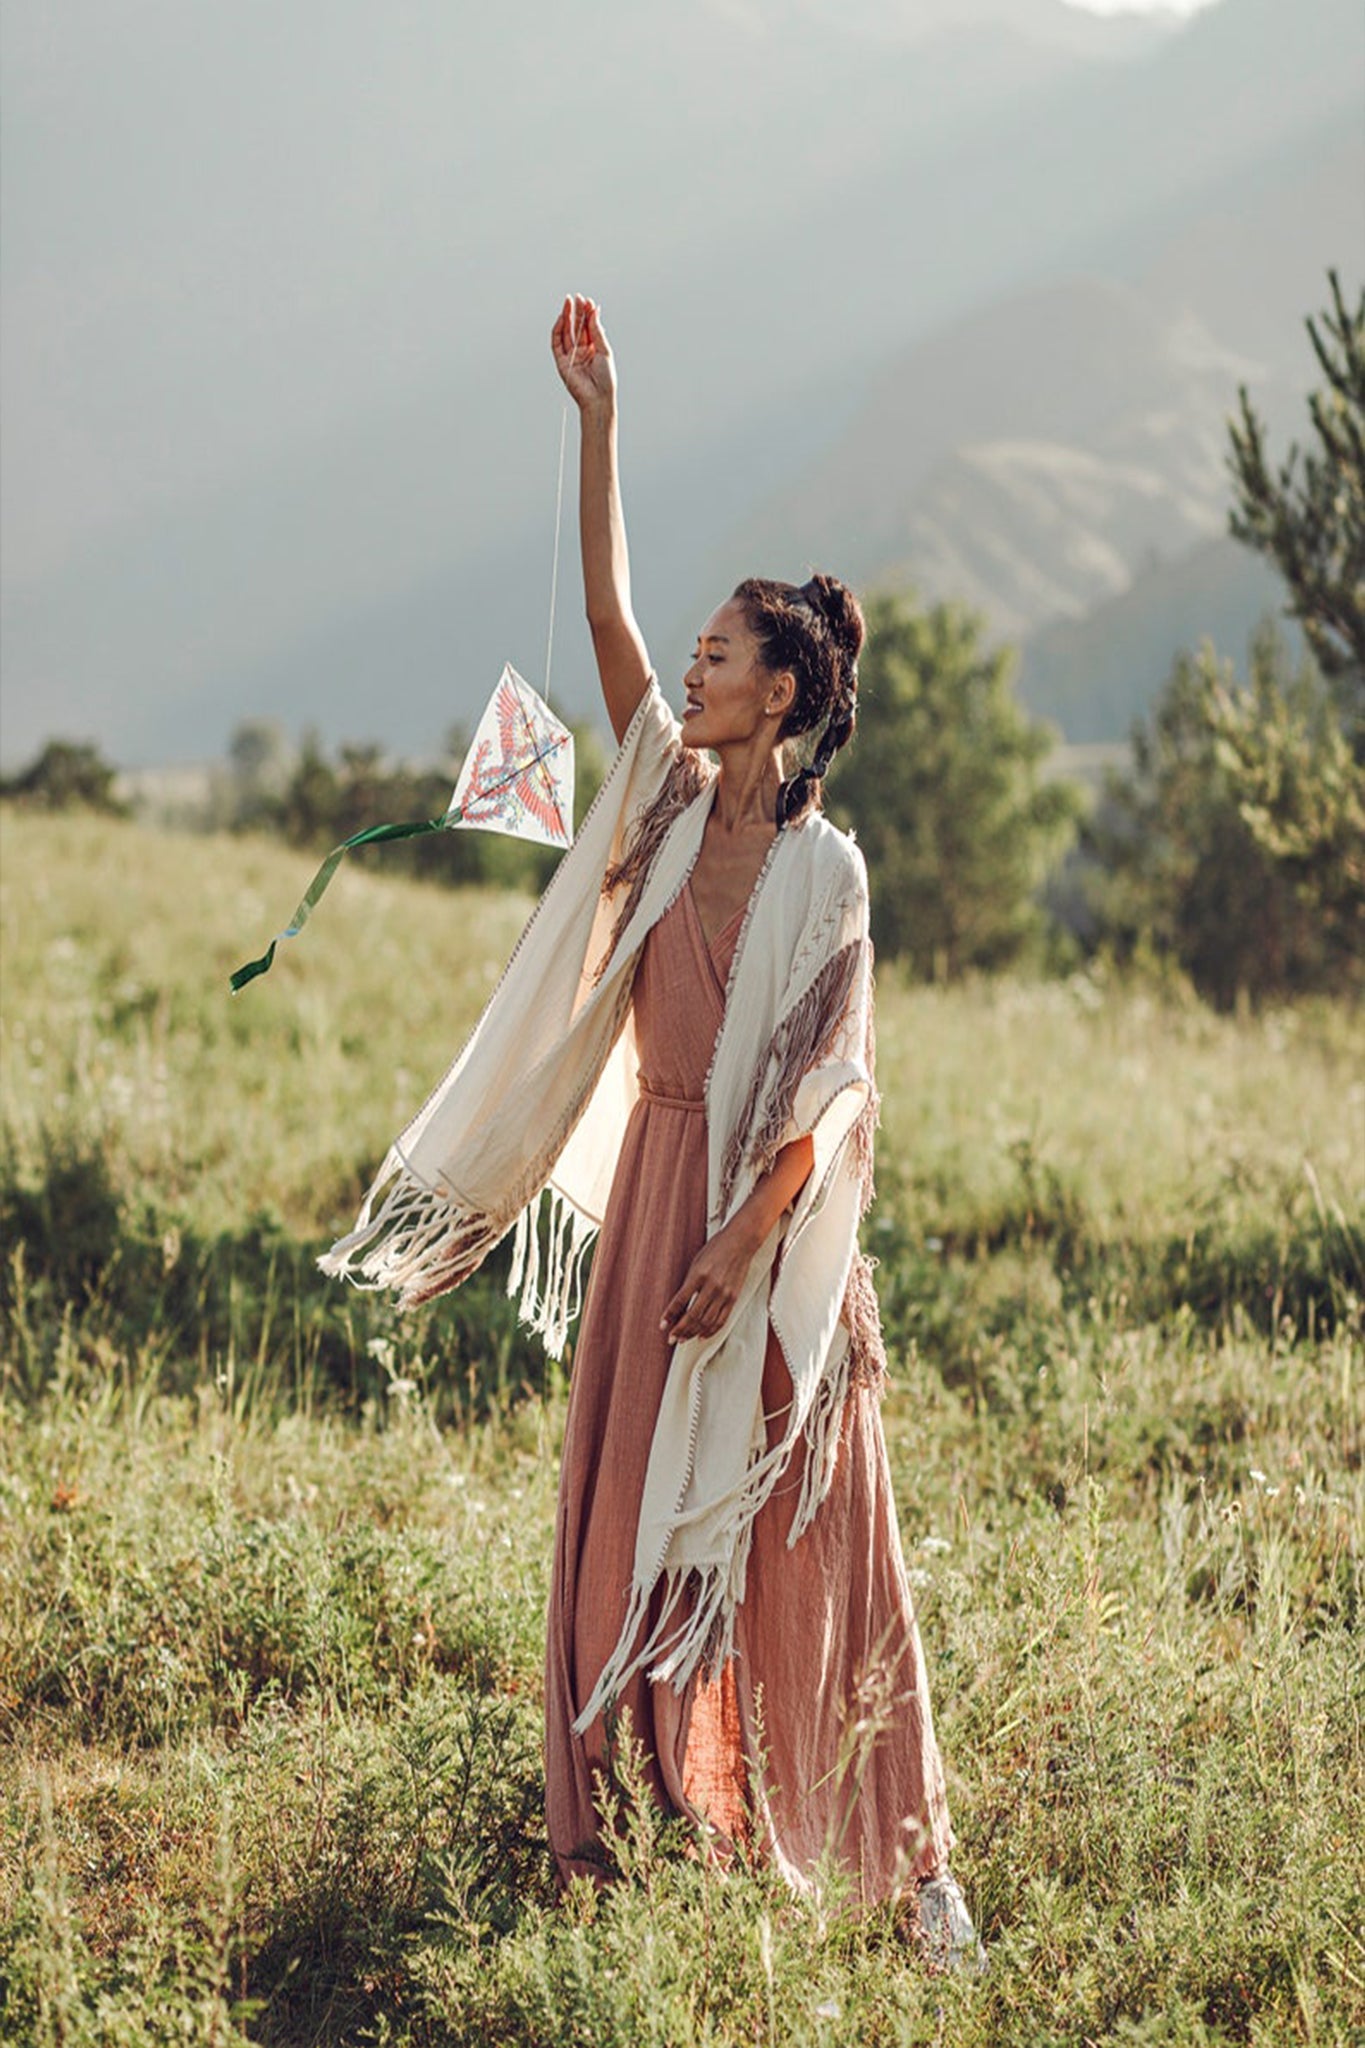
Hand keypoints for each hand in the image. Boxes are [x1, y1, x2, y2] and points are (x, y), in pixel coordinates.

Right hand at [551, 293, 615, 411]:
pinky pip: (557, 342)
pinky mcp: (561, 361)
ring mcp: (571, 355)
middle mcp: (582, 350)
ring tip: (569, 302)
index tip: (588, 302)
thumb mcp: (604, 350)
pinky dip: (558, 330)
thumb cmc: (606, 378)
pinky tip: (562, 318)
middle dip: (577, 312)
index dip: (588, 314)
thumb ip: (597, 331)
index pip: (589, 326)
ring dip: (567, 317)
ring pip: (566, 332)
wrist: (598, 397)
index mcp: (594, 348)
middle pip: (577, 327)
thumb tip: (594, 311)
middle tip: (577, 298)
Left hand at [660, 1217, 760, 1344]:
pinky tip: (701, 1336)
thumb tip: (679, 1306)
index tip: (662, 1325)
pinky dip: (710, 1331)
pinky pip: (721, 1320)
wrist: (740, 1242)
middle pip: (693, 1315)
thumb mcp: (696, 1262)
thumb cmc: (715, 1249)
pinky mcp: (734, 1298)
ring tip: (683, 1339)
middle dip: (680, 1329)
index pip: (680, 1301)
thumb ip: (689, 1283)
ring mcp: (724, 1293)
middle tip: (671, 1338)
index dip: (670, 1315)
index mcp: (699, 1274)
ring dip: (693, 1333)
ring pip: (706, 1321)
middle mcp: (712, 1286)